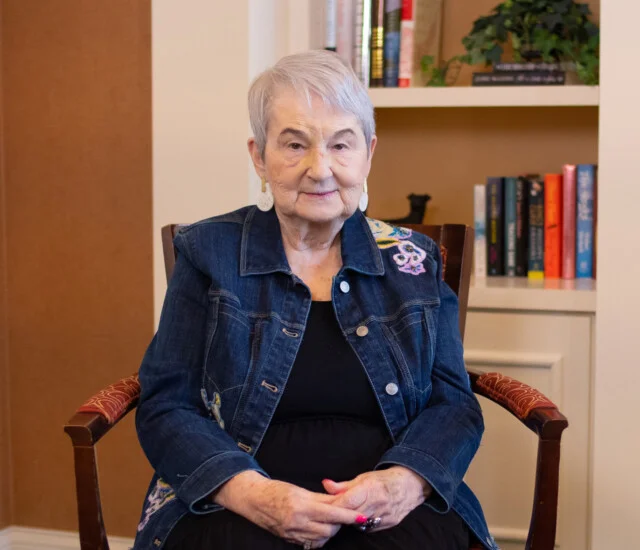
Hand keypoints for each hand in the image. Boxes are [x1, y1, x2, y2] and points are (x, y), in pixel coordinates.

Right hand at [214, 471, 363, 547]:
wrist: (255, 500)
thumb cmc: (277, 490)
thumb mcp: (300, 490)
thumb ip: (321, 497)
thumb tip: (340, 501)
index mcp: (301, 506)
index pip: (331, 513)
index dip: (348, 515)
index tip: (361, 516)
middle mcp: (298, 522)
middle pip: (329, 529)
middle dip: (340, 523)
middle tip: (345, 515)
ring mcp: (293, 534)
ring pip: (322, 538)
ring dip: (331, 530)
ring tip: (332, 520)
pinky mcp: (290, 540)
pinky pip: (311, 543)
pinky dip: (320, 538)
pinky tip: (320, 529)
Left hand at [322, 466, 431, 532]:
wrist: (409, 485)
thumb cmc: (383, 480)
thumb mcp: (363, 478)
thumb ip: (343, 485)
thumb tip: (325, 484)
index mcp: (370, 488)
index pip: (347, 501)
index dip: (334, 505)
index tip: (325, 507)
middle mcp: (378, 502)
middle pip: (352, 514)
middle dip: (340, 514)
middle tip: (331, 513)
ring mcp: (385, 514)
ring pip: (360, 523)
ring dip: (351, 520)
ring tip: (346, 514)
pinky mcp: (389, 523)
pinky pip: (369, 528)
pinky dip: (362, 524)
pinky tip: (359, 518)